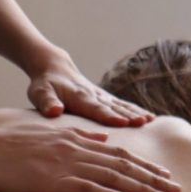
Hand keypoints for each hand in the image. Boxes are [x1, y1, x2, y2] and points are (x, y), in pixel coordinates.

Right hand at [0, 118, 180, 191]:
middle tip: (177, 190)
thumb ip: (72, 137)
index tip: (162, 175)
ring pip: (113, 176)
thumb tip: (100, 139)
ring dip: (142, 187)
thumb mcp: (41, 137)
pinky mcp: (52, 179)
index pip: (116, 152)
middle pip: (122, 163)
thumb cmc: (2, 148)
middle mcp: (73, 148)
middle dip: (152, 176)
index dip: (142, 164)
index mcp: (71, 139)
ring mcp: (64, 163)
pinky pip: (89, 189)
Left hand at [27, 50, 151, 126]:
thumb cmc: (45, 84)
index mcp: (79, 97)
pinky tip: (150, 118)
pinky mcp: (105, 98)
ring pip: (121, 105)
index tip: (123, 123)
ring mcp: (102, 96)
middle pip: (113, 107)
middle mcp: (94, 96)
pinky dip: (136, 110)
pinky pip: (123, 105)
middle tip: (143, 122)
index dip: (109, 116)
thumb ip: (47, 103)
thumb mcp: (40, 93)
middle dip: (128, 115)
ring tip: (151, 120)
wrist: (54, 68)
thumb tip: (54, 111)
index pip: (95, 109)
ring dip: (135, 112)